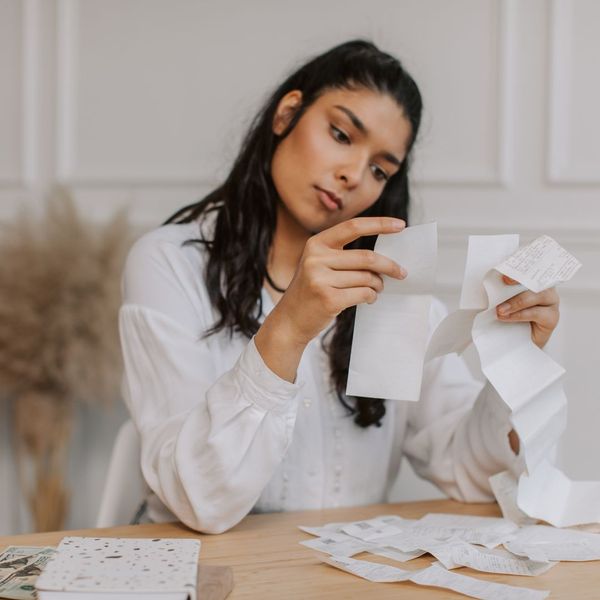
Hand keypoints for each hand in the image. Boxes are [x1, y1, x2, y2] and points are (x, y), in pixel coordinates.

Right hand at [277, 216, 406, 344]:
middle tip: (401, 273)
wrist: (289, 320)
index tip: (400, 225)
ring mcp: (320, 279)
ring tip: (376, 289)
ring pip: (367, 278)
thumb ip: (343, 255)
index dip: (379, 224)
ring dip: (378, 285)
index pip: (353, 226)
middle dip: (389, 266)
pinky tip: (368, 299)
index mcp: (316, 244)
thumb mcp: (318, 265)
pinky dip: (371, 297)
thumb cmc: (311, 291)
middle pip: (366, 257)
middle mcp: (316, 258)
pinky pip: (363, 293)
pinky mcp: (328, 298)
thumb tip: (383, 255)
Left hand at [496, 275, 559, 348]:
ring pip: (538, 295)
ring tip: (501, 309)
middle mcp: (546, 287)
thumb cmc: (513, 315)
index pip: (530, 268)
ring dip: (517, 301)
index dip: (522, 266)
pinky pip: (536, 313)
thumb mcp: (505, 299)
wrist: (520, 339)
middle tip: (505, 281)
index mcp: (535, 279)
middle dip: (520, 279)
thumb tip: (491, 282)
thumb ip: (503, 290)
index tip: (508, 268)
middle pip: (537, 279)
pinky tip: (507, 316)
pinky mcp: (552, 317)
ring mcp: (551, 302)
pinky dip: (519, 314)